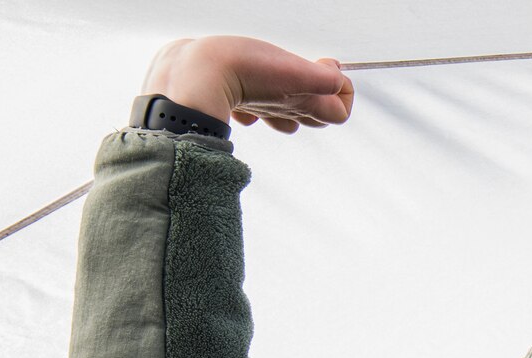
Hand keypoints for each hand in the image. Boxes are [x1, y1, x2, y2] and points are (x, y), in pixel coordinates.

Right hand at [142, 36, 352, 134]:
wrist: (188, 77)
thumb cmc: (239, 70)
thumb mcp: (292, 70)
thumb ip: (322, 79)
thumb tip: (337, 77)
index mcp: (301, 103)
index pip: (340, 114)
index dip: (343, 92)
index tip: (328, 66)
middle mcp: (283, 110)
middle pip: (317, 115)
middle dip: (322, 94)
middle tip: (312, 68)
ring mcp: (259, 107)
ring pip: (286, 114)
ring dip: (290, 98)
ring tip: (283, 78)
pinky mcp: (233, 98)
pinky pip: (251, 107)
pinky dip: (256, 100)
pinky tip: (248, 90)